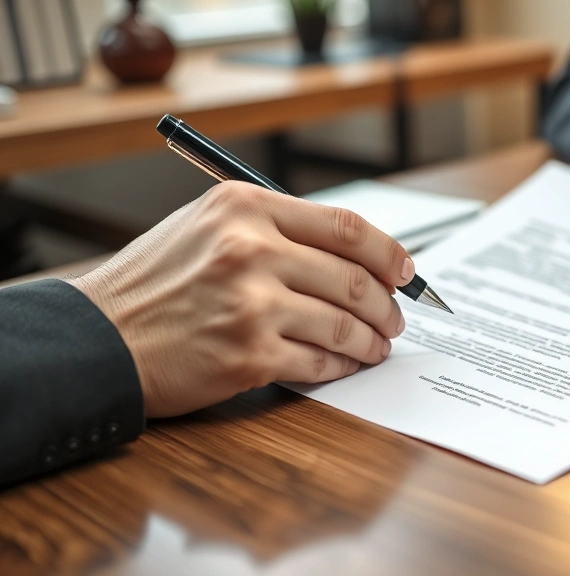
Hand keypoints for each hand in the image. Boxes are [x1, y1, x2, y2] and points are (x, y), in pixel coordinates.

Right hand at [68, 182, 412, 417]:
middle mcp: (251, 249)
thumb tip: (352, 255)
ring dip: (371, 341)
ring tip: (375, 347)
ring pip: (345, 325)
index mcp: (244, 207)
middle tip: (394, 320)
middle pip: (355, 279)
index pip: (346, 227)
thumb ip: (275, 229)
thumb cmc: (155, 283)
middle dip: (388, 306)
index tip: (407, 272)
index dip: (389, 252)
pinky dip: (340, 366)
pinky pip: (320, 362)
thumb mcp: (208, 227)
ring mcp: (252, 304)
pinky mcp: (249, 355)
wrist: (99, 339)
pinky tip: (342, 365)